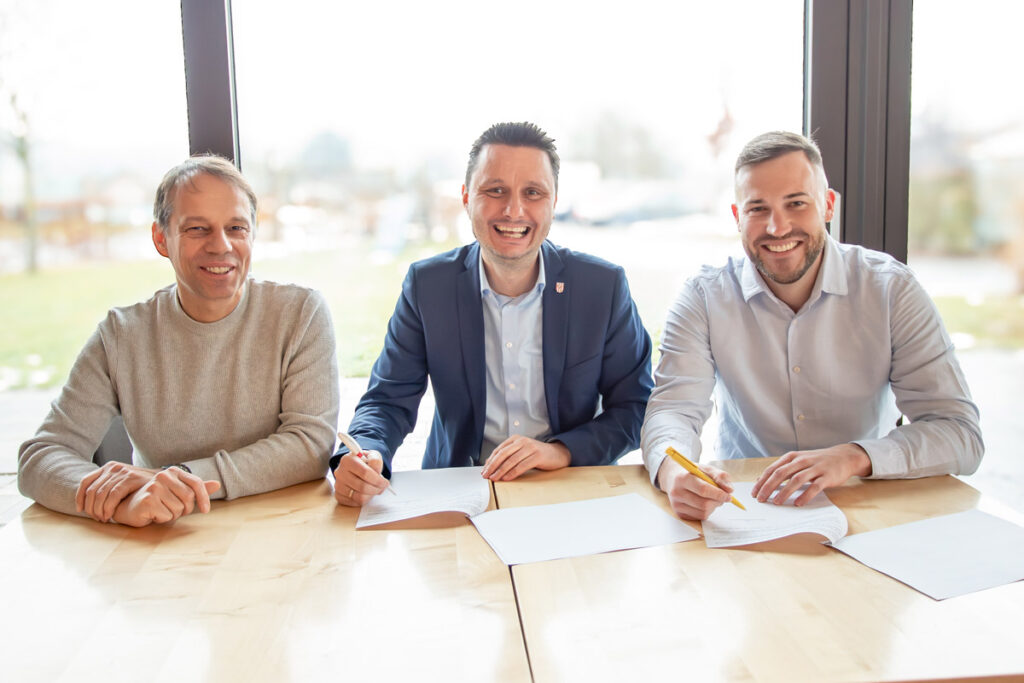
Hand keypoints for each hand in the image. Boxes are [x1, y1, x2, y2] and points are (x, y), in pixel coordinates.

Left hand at [76, 462, 157, 522]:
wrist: (162, 482)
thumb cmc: (140, 488)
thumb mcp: (121, 484)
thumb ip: (107, 487)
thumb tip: (88, 501)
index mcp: (107, 467)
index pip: (86, 482)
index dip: (80, 497)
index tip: (81, 510)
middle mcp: (112, 467)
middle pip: (92, 490)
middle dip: (91, 507)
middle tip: (96, 519)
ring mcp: (122, 471)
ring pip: (101, 494)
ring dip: (99, 510)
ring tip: (103, 519)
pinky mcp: (130, 478)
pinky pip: (113, 495)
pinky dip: (108, 508)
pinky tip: (110, 515)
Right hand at [110, 469, 219, 526]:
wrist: (128, 508)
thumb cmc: (155, 501)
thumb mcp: (178, 493)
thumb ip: (196, 489)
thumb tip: (218, 483)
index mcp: (172, 472)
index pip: (196, 483)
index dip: (204, 498)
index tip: (205, 510)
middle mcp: (163, 476)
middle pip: (189, 498)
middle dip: (184, 510)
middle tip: (170, 510)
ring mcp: (154, 487)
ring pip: (178, 509)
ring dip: (171, 515)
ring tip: (160, 511)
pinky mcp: (148, 500)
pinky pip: (167, 516)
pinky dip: (162, 519)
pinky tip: (152, 515)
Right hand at [333, 450, 388, 506]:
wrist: (355, 466)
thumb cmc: (365, 461)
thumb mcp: (372, 455)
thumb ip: (376, 461)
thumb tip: (377, 473)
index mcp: (347, 460)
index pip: (365, 473)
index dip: (378, 480)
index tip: (385, 482)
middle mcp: (340, 472)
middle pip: (362, 487)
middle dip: (376, 489)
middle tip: (382, 487)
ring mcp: (338, 485)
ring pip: (359, 497)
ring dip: (371, 495)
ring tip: (375, 489)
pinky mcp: (339, 495)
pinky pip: (355, 503)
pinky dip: (364, 500)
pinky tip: (366, 493)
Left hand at [482, 437, 570, 480]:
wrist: (557, 454)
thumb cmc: (537, 455)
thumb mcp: (521, 452)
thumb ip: (509, 456)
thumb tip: (491, 466)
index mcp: (516, 439)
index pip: (499, 450)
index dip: (490, 461)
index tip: (484, 470)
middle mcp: (522, 441)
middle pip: (503, 454)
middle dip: (492, 466)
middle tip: (486, 475)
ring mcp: (530, 448)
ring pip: (511, 460)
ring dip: (501, 471)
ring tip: (494, 478)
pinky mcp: (537, 456)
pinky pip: (521, 466)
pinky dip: (512, 473)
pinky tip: (507, 478)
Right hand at [656, 456, 733, 520]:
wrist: (674, 478)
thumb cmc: (693, 473)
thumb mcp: (707, 469)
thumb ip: (720, 476)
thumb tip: (729, 490)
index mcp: (683, 478)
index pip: (703, 489)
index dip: (718, 494)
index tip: (728, 496)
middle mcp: (677, 492)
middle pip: (704, 504)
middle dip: (718, 501)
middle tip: (723, 497)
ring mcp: (677, 505)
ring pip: (703, 512)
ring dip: (713, 507)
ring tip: (712, 498)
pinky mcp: (679, 513)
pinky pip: (700, 517)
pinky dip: (707, 511)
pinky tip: (705, 503)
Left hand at [751, 443, 871, 505]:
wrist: (844, 456)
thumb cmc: (817, 461)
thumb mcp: (798, 461)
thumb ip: (782, 469)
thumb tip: (761, 480)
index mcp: (792, 457)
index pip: (773, 469)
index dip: (762, 481)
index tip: (754, 493)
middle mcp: (802, 461)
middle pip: (781, 474)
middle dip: (768, 487)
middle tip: (761, 499)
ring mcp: (815, 468)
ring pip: (796, 480)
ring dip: (784, 492)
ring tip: (776, 502)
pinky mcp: (827, 476)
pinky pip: (815, 487)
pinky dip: (805, 495)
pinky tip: (798, 504)